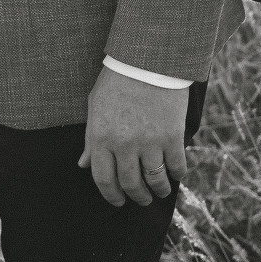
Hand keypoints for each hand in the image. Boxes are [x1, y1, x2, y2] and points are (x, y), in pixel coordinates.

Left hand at [79, 67, 187, 207]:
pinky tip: (176, 175)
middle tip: (142, 200)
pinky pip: (176, 165)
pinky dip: (177, 175)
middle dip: (136, 197)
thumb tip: (83, 165)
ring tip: (160, 192)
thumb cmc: (117, 82)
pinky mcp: (172, 136)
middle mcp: (123, 144)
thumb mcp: (95, 107)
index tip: (118, 201)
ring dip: (159, 191)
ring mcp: (149, 142)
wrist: (148, 60)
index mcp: (100, 138)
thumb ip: (89, 140)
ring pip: (155, 180)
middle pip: (130, 184)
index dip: (111, 196)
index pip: (103, 179)